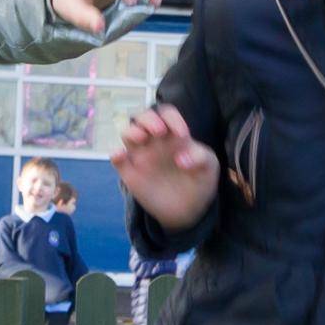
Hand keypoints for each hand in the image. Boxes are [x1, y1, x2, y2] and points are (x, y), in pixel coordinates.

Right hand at [115, 105, 217, 232]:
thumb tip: (181, 159)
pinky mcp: (130, 174)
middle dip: (149, 119)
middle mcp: (154, 141)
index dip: (172, 119)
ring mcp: (141, 156)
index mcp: (173, 134)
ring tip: (141, 138)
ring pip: (127, 133)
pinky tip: (120, 156)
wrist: (189, 210)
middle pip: (143, 118)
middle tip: (159, 131)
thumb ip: (201, 157)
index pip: (167, 115)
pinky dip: (115, 155)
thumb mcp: (209, 167)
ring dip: (131, 131)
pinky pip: (117, 160)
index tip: (183, 134)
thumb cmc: (199, 181)